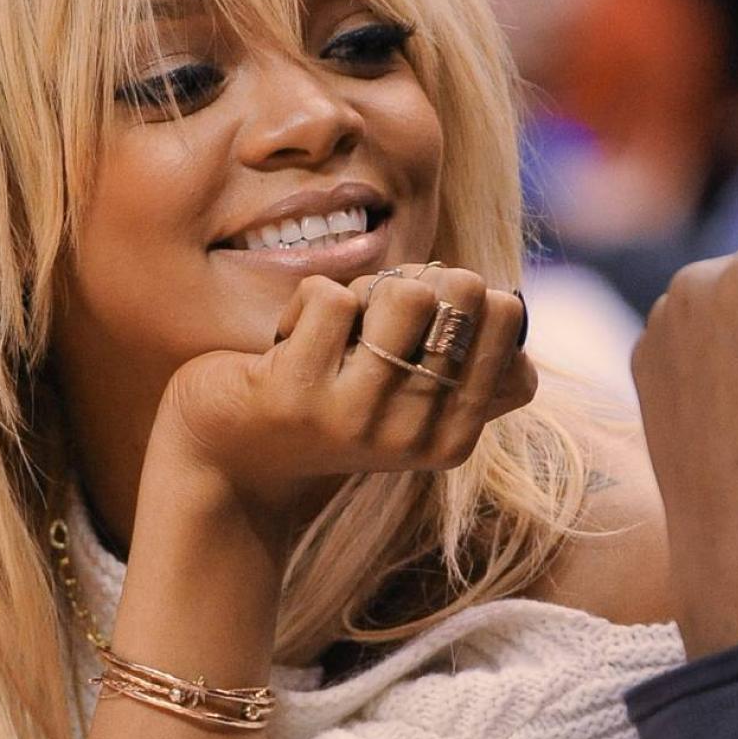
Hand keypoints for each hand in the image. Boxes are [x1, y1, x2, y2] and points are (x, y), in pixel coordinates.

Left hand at [149, 264, 534, 539]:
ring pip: (404, 293)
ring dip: (362, 291)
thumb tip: (507, 304)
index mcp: (451, 441)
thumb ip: (465, 364)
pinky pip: (330, 296)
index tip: (420, 323)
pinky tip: (287, 343)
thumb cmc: (327, 407)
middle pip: (462, 295)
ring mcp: (356, 418)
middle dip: (413, 282)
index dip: (466, 296)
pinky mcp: (297, 393)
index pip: (508, 325)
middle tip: (370, 321)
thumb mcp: (405, 399)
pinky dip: (307, 300)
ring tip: (332, 332)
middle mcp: (412, 436)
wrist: (229, 456)